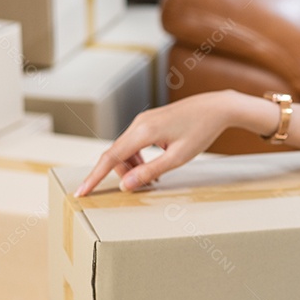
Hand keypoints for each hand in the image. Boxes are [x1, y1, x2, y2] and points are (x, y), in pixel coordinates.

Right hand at [75, 91, 238, 195]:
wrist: (217, 108)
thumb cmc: (201, 131)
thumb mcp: (178, 157)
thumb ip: (150, 171)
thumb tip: (126, 184)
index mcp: (143, 132)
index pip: (110, 158)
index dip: (94, 177)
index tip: (81, 192)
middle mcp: (139, 123)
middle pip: (117, 155)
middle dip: (122, 174)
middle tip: (141, 189)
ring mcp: (143, 120)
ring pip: (126, 149)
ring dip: (132, 167)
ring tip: (153, 180)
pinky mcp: (150, 121)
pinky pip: (135, 142)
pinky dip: (139, 157)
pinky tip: (154, 167)